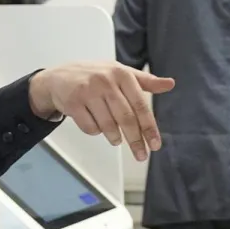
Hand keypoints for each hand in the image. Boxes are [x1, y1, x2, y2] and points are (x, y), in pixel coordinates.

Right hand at [28, 62, 174, 159]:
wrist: (59, 77)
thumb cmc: (95, 76)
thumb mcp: (120, 73)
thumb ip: (145, 81)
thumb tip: (170, 84)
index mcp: (122, 74)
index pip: (140, 106)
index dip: (149, 128)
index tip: (155, 145)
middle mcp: (106, 81)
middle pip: (126, 119)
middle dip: (135, 141)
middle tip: (141, 155)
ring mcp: (88, 91)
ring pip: (108, 126)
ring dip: (114, 137)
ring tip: (115, 139)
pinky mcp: (73, 102)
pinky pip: (90, 128)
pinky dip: (95, 131)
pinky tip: (94, 124)